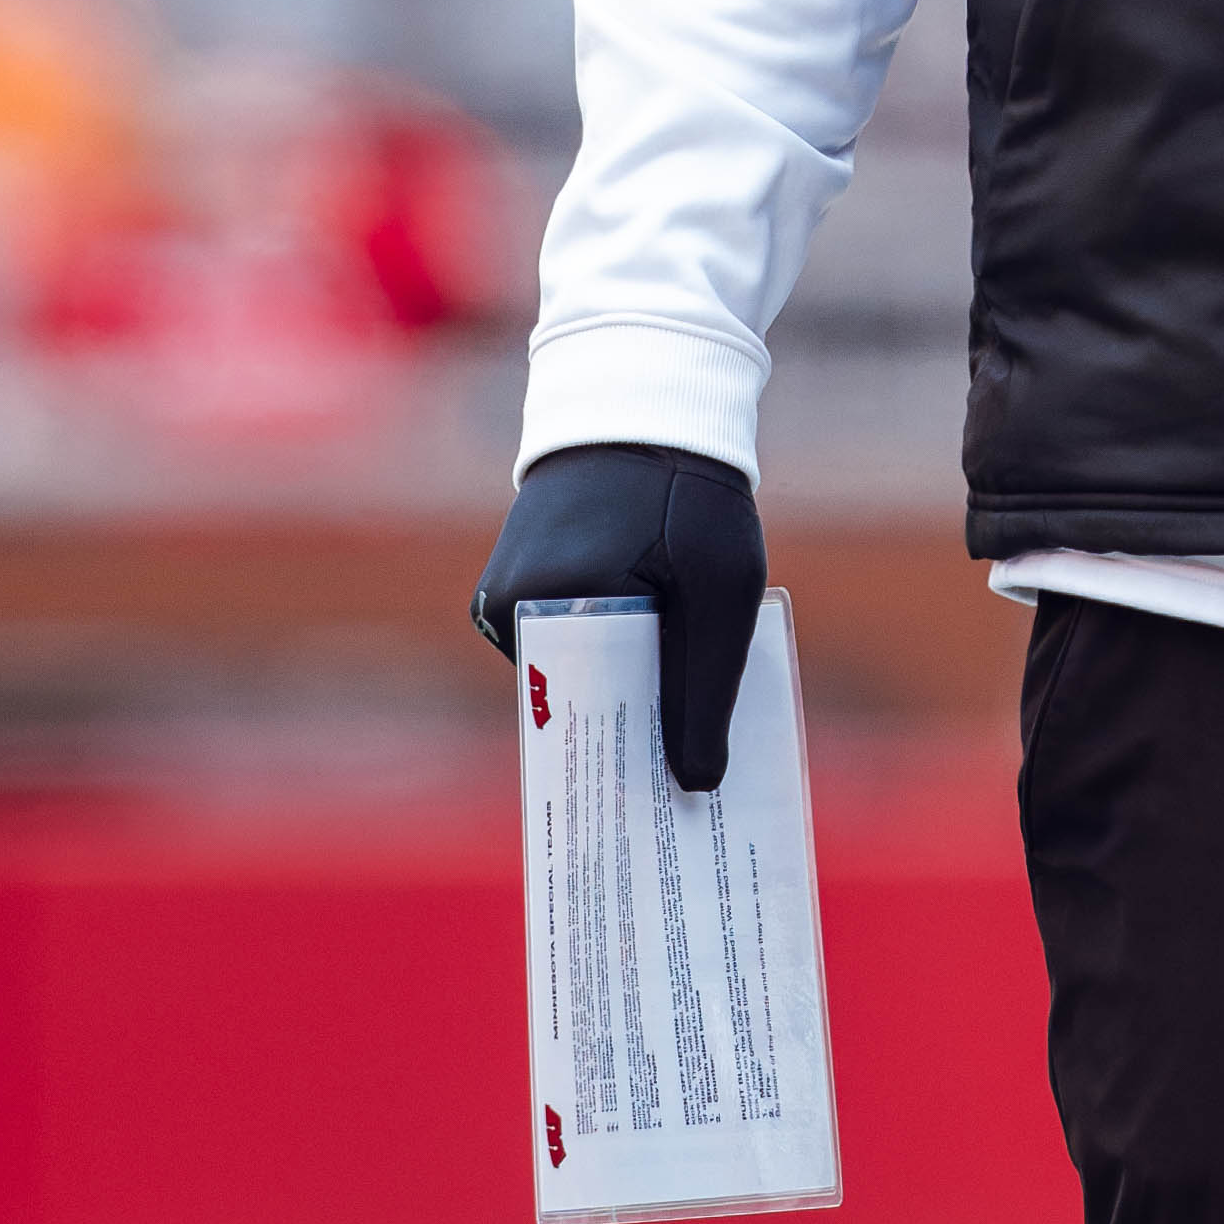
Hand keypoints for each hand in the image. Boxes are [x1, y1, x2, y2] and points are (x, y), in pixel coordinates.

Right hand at [471, 442, 766, 792]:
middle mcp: (509, 607)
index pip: (587, 719)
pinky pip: (567, 646)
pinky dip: (612, 657)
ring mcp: (505, 597)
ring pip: (578, 677)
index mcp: (549, 602)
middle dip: (634, 739)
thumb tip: (697, 785)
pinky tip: (656, 668)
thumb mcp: (719, 586)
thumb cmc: (690, 492)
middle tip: (687, 791)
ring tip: (680, 725)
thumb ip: (706, 685)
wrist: (652, 406)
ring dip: (629, 690)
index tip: (669, 816)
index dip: (632, 767)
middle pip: (581, 703)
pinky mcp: (515, 586)